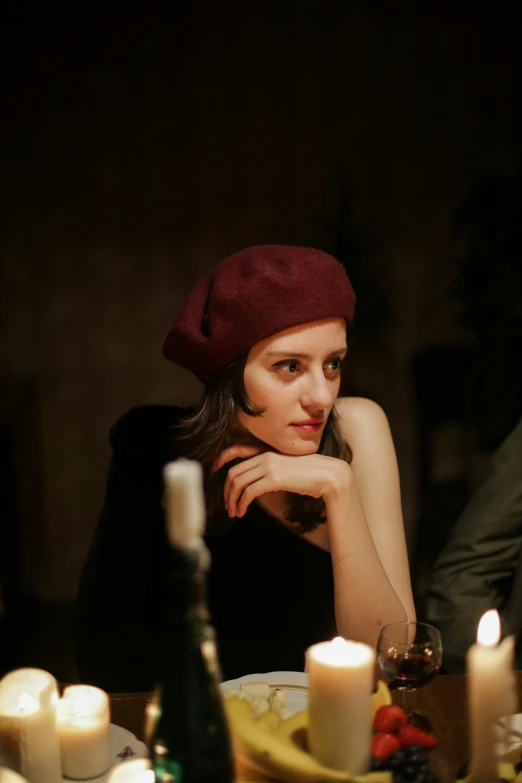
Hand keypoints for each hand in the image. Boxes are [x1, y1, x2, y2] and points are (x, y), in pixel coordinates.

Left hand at [214, 444, 349, 517]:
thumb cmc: (310, 475)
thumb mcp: (286, 469)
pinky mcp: (273, 478)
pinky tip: (243, 511)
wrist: (328, 474)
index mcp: (267, 451)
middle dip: (227, 490)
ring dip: (232, 500)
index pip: (236, 450)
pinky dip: (242, 503)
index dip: (221, 460)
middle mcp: (264, 456)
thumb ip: (271, 471)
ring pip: (238, 482)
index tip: (214, 471)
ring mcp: (268, 466)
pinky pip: (249, 491)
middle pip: (234, 472)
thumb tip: (257, 485)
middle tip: (228, 505)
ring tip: (234, 512)